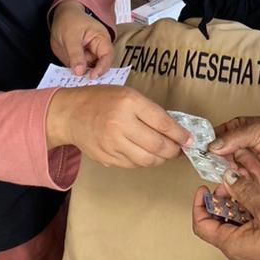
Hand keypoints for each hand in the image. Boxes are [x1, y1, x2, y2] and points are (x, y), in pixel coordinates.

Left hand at [49, 0, 111, 77]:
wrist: (61, 17)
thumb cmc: (69, 21)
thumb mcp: (70, 36)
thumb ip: (75, 54)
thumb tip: (79, 72)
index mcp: (101, 39)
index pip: (107, 56)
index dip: (102, 68)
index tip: (92, 77)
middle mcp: (98, 50)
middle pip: (100, 67)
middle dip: (92, 75)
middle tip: (83, 84)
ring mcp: (89, 56)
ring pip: (89, 71)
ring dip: (83, 77)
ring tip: (75, 83)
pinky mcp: (81, 61)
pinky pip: (80, 71)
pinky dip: (76, 75)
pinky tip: (69, 79)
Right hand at [50, 85, 189, 167]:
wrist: (70, 114)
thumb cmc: (101, 100)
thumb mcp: (127, 95)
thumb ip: (148, 111)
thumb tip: (174, 130)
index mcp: (129, 102)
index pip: (163, 123)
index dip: (180, 134)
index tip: (189, 140)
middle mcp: (121, 123)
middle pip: (157, 145)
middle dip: (174, 150)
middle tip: (179, 149)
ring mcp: (113, 143)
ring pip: (147, 160)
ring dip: (161, 159)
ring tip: (165, 153)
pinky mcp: (107, 158)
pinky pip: (133, 164)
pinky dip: (144, 162)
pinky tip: (147, 154)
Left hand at [191, 173, 259, 259]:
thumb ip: (245, 191)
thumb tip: (228, 177)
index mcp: (231, 245)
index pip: (201, 226)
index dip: (199, 205)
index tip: (204, 188)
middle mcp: (236, 252)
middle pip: (216, 224)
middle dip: (220, 201)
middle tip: (229, 184)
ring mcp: (249, 251)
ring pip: (232, 225)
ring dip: (235, 205)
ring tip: (245, 188)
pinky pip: (246, 228)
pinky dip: (247, 212)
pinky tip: (257, 199)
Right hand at [209, 115, 259, 192]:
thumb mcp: (257, 130)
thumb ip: (234, 139)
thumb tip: (212, 146)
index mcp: (239, 132)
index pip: (217, 140)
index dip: (207, 148)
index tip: (196, 156)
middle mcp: (242, 150)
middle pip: (221, 161)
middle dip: (214, 169)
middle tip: (207, 176)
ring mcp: (249, 167)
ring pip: (231, 176)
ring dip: (224, 182)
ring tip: (217, 189)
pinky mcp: (258, 183)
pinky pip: (243, 189)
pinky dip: (236, 193)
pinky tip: (229, 198)